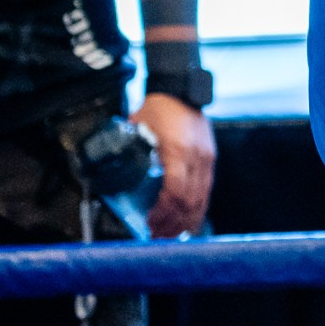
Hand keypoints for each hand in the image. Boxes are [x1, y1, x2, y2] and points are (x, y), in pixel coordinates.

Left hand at [131, 93, 215, 236]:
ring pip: (202, 199)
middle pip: (190, 201)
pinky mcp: (210, 159)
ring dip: (187, 220)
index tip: (150, 223)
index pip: (175, 192)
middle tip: (158, 236)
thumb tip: (114, 177)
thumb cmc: (157, 109)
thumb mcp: (137, 129)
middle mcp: (197, 157)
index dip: (163, 212)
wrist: (180, 90)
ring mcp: (206, 159)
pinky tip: (188, 220)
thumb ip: (129, 153)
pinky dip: (198, 209)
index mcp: (178, 151)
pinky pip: (207, 191)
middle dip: (174, 223)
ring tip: (172, 234)